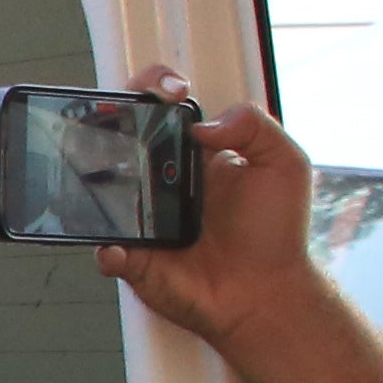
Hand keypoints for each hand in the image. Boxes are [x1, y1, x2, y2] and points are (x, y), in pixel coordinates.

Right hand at [90, 67, 325, 352]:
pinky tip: (119, 243)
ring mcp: (144, 217)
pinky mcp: (135, 256)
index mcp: (195, 154)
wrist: (266, 295)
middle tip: (118, 119)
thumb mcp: (285, 165)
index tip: (170, 91)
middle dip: (108, 118)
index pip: (163, 107)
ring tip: (110, 174)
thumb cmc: (277, 237)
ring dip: (97, 177)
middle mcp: (163, 180)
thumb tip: (204, 123)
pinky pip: (105, 247)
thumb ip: (255, 126)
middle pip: (120, 137)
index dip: (156, 87)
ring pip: (101, 189)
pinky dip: (107, 247)